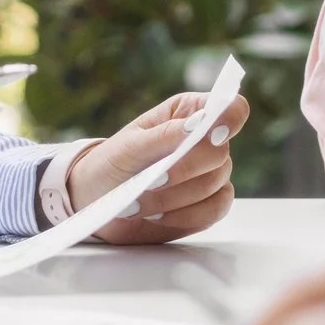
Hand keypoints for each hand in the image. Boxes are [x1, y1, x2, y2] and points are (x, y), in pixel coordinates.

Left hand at [67, 92, 253, 244]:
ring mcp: (208, 174)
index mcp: (190, 113)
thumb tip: (200, 125)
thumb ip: (166, 135)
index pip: (231, 108)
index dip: (229, 119)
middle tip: (151, 181)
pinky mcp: (205, 205)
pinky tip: (157, 216)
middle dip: (185, 170)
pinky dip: (185, 216)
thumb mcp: (130, 146)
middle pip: (221, 153)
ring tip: (139, 202)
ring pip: (215, 185)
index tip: (210, 135)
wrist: (94, 201)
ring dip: (175, 198)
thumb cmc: (110, 164)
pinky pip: (214, 211)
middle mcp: (205, 141)